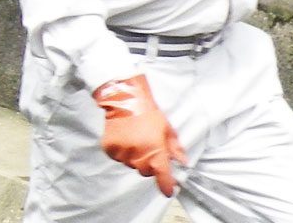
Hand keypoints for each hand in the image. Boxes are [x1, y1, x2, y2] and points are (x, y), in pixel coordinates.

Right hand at [94, 75, 185, 196]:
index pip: (163, 176)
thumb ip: (175, 148)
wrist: (124, 100)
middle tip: (149, 147)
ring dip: (135, 157)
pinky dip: (122, 152)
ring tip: (135, 139)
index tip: (169, 190)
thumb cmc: (147, 112)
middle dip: (150, 164)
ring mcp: (123, 153)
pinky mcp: (110, 149)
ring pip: (131, 165)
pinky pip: (119, 158)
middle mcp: (138, 155)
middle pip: (146, 172)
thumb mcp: (167, 128)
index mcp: (155, 151)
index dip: (167, 186)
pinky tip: (125, 139)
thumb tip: (182, 161)